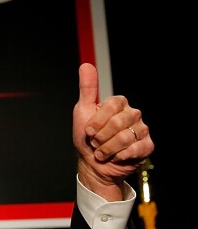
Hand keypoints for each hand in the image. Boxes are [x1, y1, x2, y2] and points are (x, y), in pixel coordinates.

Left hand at [73, 63, 153, 200]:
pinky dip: (119, 156)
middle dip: (101, 136)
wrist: (93, 163)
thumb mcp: (82, 111)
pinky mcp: (147, 146)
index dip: (97, 121)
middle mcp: (133, 114)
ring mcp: (142, 130)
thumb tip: (86, 65)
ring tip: (102, 150)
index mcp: (119, 104)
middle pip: (118, 122)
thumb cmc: (87, 137)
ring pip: (125, 137)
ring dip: (107, 148)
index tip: (88, 130)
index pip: (112, 105)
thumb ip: (87, 88)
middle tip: (95, 142)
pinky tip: (115, 156)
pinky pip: (134, 149)